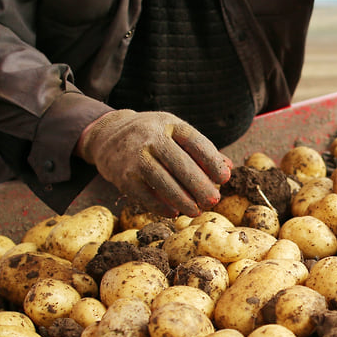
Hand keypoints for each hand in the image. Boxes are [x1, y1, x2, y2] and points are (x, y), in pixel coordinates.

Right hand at [77, 109, 232, 216]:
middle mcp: (151, 137)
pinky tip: (173, 212)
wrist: (108, 135)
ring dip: (182, 199)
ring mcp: (134, 156)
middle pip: (179, 163)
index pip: (194, 141)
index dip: (212, 160)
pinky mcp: (122, 175)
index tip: (225, 177)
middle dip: (199, 184)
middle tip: (214, 200)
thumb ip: (200, 150)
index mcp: (169, 124)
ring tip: (196, 211)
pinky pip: (143, 194)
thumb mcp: (175, 133)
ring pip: (162, 180)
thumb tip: (228, 168)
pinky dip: (159, 205)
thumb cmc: (152, 136)